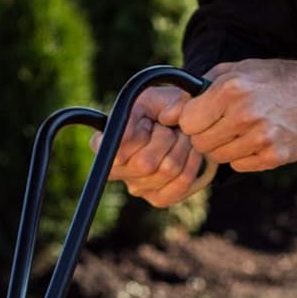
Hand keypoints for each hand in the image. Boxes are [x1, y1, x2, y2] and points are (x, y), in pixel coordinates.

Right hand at [99, 86, 212, 208]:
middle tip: (168, 128)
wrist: (189, 125)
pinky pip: (182, 181)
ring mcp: (137, 188)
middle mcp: (115, 171)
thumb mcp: (156, 98)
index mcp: (104, 143)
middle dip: (165, 138)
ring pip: (167, 169)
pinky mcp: (158, 199)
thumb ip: (153, 106)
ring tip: (179, 137)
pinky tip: (188, 151)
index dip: (135, 136)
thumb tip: (153, 124)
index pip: (113, 152)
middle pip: (144, 164)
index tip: (146, 123)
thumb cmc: (165, 109)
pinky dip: (192, 160)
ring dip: (181, 146)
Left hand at [157, 59, 296, 172]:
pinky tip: (256, 139)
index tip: (202, 116)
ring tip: (241, 129)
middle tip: (223, 123)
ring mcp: (260, 138)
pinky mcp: (272, 156)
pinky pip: (238, 166)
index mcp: (232, 89)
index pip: (187, 122)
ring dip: (224, 146)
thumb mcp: (237, 69)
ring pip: (218, 157)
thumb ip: (202, 87)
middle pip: (200, 142)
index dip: (192, 120)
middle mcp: (245, 114)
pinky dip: (242, 156)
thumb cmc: (271, 80)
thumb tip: (170, 110)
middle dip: (206, 135)